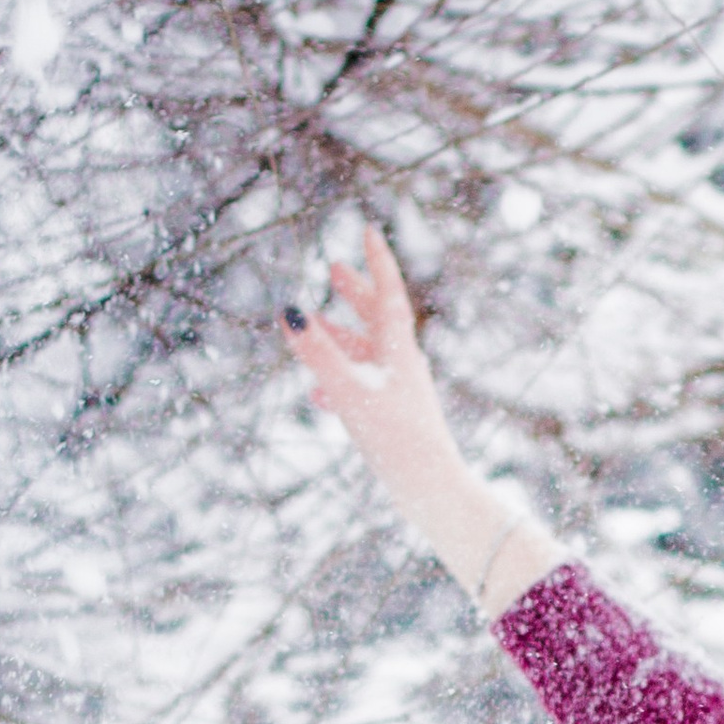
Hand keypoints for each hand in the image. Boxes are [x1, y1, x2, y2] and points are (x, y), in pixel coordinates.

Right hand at [283, 222, 558, 617]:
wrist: (433, 494)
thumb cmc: (397, 443)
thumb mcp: (350, 395)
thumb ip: (319, 356)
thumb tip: (290, 313)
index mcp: (399, 352)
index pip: (387, 294)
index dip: (375, 261)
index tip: (366, 229)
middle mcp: (404, 368)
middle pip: (377, 320)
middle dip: (354, 295)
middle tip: (334, 270)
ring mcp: (402, 395)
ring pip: (368, 356)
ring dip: (340, 340)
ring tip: (313, 330)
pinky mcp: (397, 421)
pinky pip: (364, 389)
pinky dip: (340, 382)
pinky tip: (318, 397)